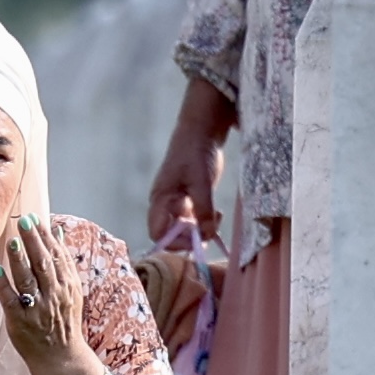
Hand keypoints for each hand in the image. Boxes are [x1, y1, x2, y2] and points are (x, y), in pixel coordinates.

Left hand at [0, 213, 103, 374]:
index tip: (36, 219)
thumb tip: (56, 231)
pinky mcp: (20, 321)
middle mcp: (54, 295)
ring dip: (19, 259)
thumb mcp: (70, 290)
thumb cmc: (63, 319)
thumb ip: (62, 261)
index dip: (46, 237)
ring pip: (28, 280)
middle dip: (34, 242)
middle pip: (43, 264)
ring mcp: (37, 309)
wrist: (61, 357)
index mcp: (67, 285)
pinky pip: (11, 300)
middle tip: (24, 222)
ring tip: (11, 241)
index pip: (56, 256)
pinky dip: (3, 285)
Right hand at [146, 76, 234, 242]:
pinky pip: (194, 220)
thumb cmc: (196, 153)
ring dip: (199, 230)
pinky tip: (217, 214)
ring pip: (184, 229)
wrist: (201, 132)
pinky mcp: (189, 199)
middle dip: (189, 237)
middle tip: (210, 230)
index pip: (157, 232)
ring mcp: (177, 203)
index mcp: (161, 199)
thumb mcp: (202, 183)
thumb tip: (206, 236)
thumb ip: (203, 210)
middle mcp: (165, 204)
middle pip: (170, 234)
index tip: (195, 241)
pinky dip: (205, 221)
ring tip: (216, 218)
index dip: (173, 242)